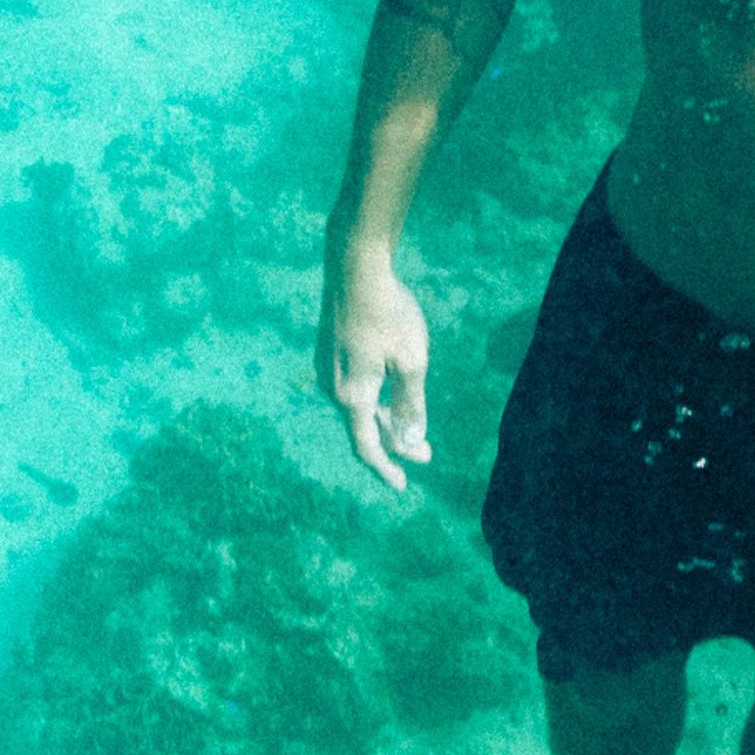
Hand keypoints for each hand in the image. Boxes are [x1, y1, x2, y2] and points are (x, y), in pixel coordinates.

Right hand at [315, 249, 432, 491]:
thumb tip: (412, 442)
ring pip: (359, 406)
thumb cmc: (389, 313)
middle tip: (425, 452)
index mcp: (353, 395)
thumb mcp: (411, 360)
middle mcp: (333, 387)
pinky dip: (375, 398)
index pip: (368, 445)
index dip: (386, 467)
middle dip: (396, 442)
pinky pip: (354, 387)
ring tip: (412, 424)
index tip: (404, 486)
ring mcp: (328, 368)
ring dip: (386, 419)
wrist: (356, 268)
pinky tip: (393, 391)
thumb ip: (411, 404)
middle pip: (365, 426)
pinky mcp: (330, 351)